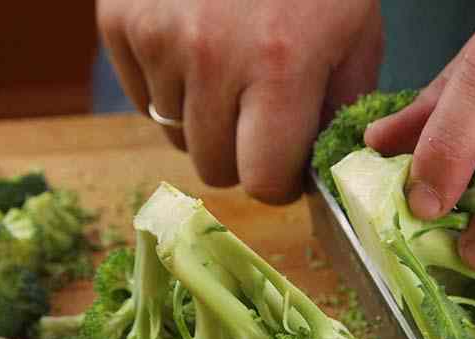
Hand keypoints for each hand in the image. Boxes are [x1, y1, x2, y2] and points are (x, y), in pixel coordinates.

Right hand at [96, 0, 383, 202]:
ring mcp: (156, 37)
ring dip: (203, 121)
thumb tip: (317, 175)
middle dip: (241, 156)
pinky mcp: (118, 20)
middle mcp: (210, 57)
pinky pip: (142, 98)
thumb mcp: (356, 40)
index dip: (280, 181)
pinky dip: (170, 89)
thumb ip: (339, 115)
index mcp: (280, 69)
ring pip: (174, 135)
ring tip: (230, 72)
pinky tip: (197, 49)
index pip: (263, 182)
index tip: (288, 160)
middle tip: (260, 118)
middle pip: (214, 169)